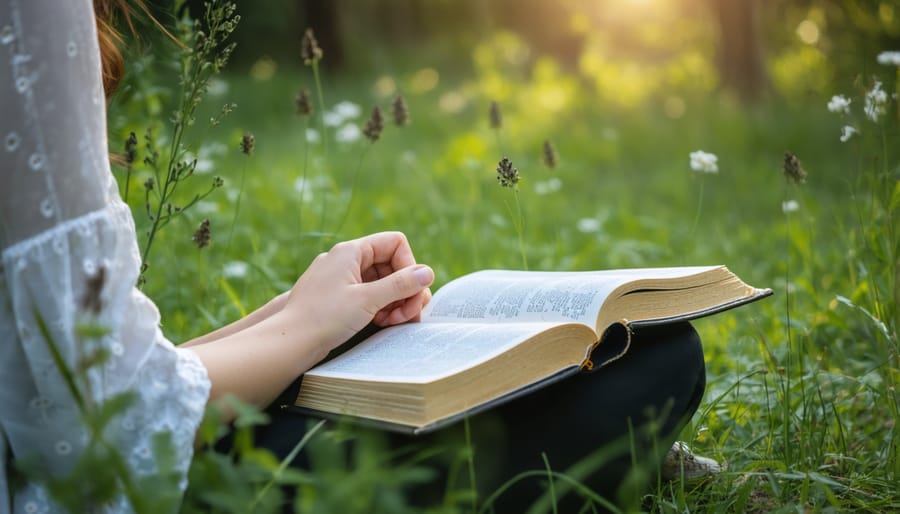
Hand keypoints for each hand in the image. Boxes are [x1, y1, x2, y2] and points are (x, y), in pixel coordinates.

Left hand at [286, 231, 433, 352]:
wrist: (289, 342)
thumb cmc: (324, 318)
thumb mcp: (368, 300)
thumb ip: (400, 285)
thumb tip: (428, 272)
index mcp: (350, 252)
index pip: (395, 243)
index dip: (409, 266)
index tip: (410, 291)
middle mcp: (345, 260)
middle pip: (391, 264)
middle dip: (404, 289)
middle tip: (408, 315)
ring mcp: (341, 278)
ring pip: (382, 281)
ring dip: (395, 301)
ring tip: (392, 322)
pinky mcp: (338, 296)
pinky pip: (369, 294)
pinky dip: (380, 307)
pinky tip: (380, 323)